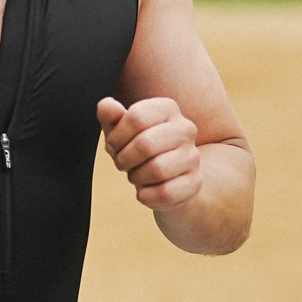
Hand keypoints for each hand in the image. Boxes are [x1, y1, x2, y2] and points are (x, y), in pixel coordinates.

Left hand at [98, 95, 202, 210]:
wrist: (168, 179)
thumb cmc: (139, 151)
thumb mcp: (120, 132)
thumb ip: (110, 116)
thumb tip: (106, 106)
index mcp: (167, 108)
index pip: (137, 117)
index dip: (117, 136)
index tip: (114, 145)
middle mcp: (185, 129)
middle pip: (146, 144)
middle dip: (124, 159)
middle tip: (122, 164)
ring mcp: (193, 156)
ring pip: (157, 169)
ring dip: (137, 177)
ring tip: (137, 175)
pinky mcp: (195, 182)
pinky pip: (165, 192)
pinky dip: (147, 196)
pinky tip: (147, 190)